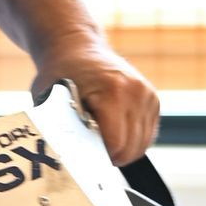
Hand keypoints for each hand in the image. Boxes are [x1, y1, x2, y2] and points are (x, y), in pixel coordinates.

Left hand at [33, 39, 160, 166]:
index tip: (84, 154)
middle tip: (91, 151)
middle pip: (131, 148)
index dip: (99, 157)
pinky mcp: (153, 100)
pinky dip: (132, 141)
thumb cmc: (60, 74)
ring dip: (122, 150)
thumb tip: (65, 157)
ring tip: (101, 140)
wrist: (77, 48)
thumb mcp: (52, 99)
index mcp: (114, 91)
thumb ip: (60, 128)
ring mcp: (148, 95)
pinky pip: (147, 135)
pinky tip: (114, 133)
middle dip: (111, 156)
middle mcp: (136, 92)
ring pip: (142, 144)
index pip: (116, 143)